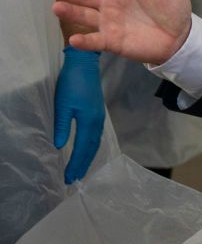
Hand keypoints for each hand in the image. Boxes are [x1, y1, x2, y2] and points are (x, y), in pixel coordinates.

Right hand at [50, 0, 192, 65]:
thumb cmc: (174, 6)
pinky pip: (96, 41)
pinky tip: (74, 39)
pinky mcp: (113, 41)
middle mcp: (111, 3)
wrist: (182, 35)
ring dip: (71, 12)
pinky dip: (85, 41)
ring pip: (85, 16)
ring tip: (57, 7)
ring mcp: (110, 22)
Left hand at [54, 46, 104, 182]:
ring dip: (88, 157)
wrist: (85, 64)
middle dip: (83, 164)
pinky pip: (96, 135)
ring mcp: (99, 116)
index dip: (76, 163)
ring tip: (81, 169)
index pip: (82, 148)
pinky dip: (91, 147)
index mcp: (89, 121)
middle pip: (91, 148)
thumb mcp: (62, 105)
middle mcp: (97, 122)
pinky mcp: (97, 112)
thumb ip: (62, 126)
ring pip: (95, 142)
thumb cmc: (71, 84)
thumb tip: (60, 146)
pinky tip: (87, 149)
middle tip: (74, 179)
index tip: (69, 178)